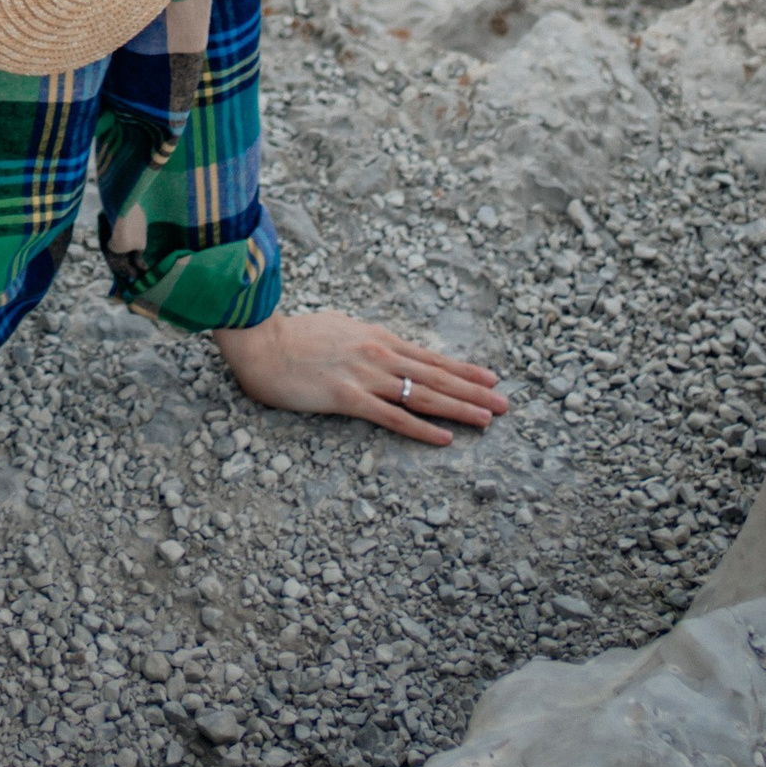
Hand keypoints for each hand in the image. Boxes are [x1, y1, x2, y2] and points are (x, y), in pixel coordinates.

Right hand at [213, 308, 506, 444]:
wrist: (260, 340)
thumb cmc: (292, 337)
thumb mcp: (338, 328)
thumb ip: (364, 341)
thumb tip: (382, 349)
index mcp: (376, 337)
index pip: (429, 356)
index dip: (462, 369)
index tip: (490, 378)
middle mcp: (378, 354)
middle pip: (435, 375)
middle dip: (473, 390)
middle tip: (506, 403)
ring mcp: (365, 375)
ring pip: (423, 394)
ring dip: (459, 408)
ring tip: (488, 419)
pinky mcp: (348, 397)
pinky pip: (393, 417)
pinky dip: (421, 428)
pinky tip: (444, 438)